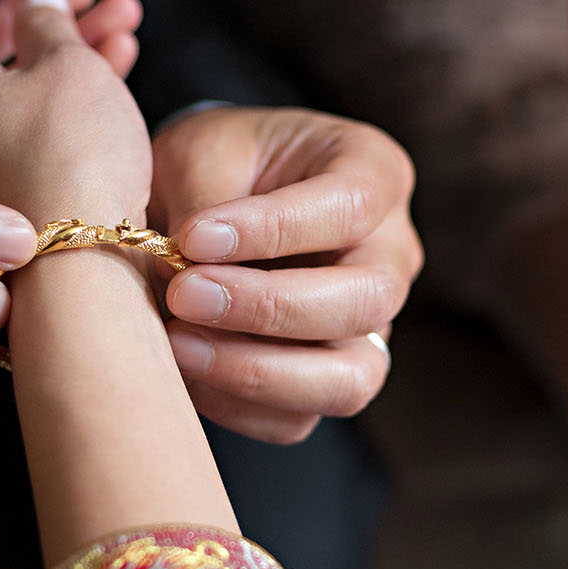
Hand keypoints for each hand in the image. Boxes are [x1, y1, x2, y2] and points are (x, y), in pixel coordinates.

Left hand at [0, 0, 150, 219]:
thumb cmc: (70, 159)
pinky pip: (33, 125)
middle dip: (37, 7)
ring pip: (15, 84)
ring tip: (122, 19)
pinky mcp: (9, 196)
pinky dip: (72, 90)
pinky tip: (120, 67)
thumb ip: (49, 18)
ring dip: (67, 44)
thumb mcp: (68, 65)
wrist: (84, 269)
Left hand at [147, 107, 420, 442]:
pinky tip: (184, 368)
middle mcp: (390, 255)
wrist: (206, 204)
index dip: (274, 229)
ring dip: (258, 371)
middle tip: (184, 295)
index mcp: (374, 174)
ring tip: (177, 344)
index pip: (349, 207)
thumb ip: (206, 203)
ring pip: (350, 378)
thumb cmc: (216, 161)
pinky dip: (237, 404)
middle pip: (366, 301)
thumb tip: (189, 272)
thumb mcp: (204, 151)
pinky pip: (298, 418)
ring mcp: (370, 327)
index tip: (193, 237)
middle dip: (271, 308)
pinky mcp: (329, 379)